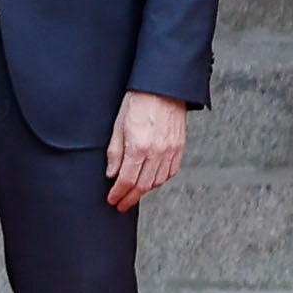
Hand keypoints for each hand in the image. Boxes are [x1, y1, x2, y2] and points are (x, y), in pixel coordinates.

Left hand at [106, 91, 189, 212]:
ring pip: (157, 182)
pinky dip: (160, 181)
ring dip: (144, 192)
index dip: (118, 194)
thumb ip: (115, 153)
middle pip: (142, 186)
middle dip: (130, 199)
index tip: (112, 200)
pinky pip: (171, 172)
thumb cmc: (139, 101)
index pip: (126, 181)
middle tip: (121, 205)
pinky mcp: (180, 147)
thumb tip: (112, 174)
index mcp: (138, 147)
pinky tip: (152, 181)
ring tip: (134, 194)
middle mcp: (157, 152)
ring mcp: (170, 151)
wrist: (163, 87)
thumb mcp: (118, 126)